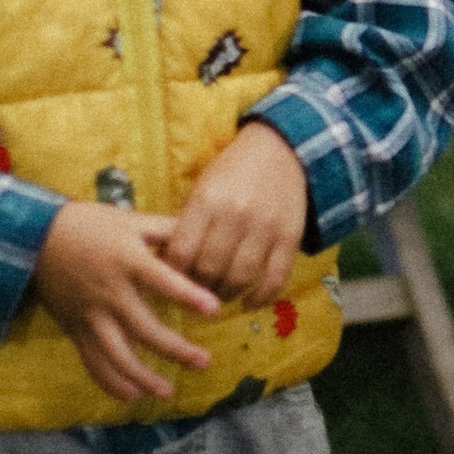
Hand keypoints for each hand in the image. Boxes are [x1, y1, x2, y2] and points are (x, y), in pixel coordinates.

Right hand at [34, 204, 220, 402]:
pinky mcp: (77, 331)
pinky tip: (133, 396)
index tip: (214, 309)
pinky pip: (93, 363)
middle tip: (203, 362)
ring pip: (117, 355)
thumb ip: (168, 229)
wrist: (35, 239)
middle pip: (145, 329)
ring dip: (143, 377)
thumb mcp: (130, 219)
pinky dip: (111, 383)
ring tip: (167, 391)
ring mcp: (91, 316)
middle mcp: (110, 293)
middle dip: (175, 349)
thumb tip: (204, 233)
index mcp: (128, 261)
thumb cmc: (90, 226)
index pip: (163, 281)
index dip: (187, 295)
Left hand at [158, 121, 309, 310]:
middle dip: (197, 286)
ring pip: (240, 277)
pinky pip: (275, 279)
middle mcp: (237, 214)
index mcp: (208, 200)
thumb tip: (163, 263)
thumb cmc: (233, 170)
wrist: (281, 149)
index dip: (172, 273)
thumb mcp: (203, 187)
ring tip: (217, 295)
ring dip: (225, 294)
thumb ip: (187, 223)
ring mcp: (266, 227)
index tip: (170, 279)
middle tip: (194, 291)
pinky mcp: (290, 237)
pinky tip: (248, 303)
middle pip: (209, 268)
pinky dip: (260, 298)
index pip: (182, 251)